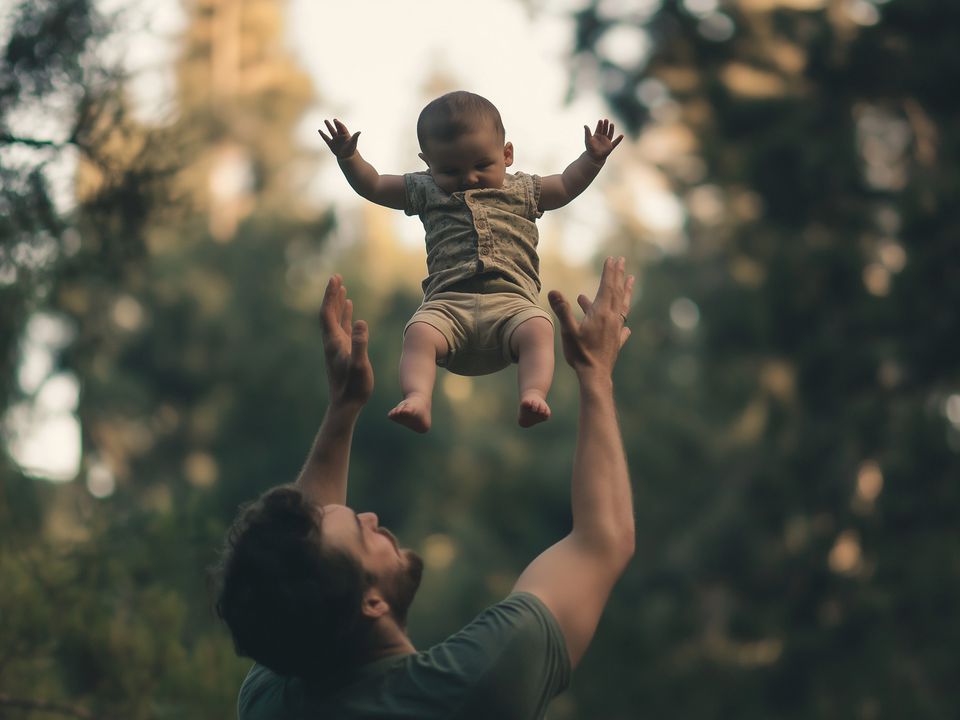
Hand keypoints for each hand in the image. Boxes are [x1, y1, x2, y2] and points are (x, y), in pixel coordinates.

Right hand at [319, 119, 360, 158]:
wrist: (346, 157)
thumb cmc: (351, 150)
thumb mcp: (353, 142)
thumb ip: (355, 137)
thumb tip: (359, 132)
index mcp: (345, 135)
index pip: (342, 127)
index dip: (339, 124)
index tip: (336, 121)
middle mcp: (340, 136)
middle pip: (337, 128)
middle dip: (335, 123)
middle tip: (334, 119)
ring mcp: (335, 140)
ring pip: (331, 131)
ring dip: (328, 126)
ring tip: (325, 120)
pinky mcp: (331, 144)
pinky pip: (326, 138)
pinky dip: (322, 134)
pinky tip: (319, 130)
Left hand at [320, 274, 372, 407]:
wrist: (346, 405)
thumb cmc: (354, 387)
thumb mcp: (360, 365)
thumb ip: (361, 344)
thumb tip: (362, 322)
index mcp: (333, 342)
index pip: (328, 313)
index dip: (330, 295)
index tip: (334, 279)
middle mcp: (332, 342)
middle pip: (329, 313)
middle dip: (332, 295)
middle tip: (336, 277)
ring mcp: (337, 346)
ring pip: (335, 319)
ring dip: (338, 303)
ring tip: (342, 289)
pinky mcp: (344, 352)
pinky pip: (343, 328)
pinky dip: (346, 316)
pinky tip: (352, 311)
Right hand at [548, 257, 633, 375]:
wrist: (595, 376)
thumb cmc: (580, 353)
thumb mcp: (568, 331)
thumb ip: (562, 310)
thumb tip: (553, 291)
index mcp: (601, 313)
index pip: (606, 287)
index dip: (609, 272)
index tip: (612, 258)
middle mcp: (612, 318)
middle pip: (617, 292)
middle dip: (619, 275)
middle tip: (622, 261)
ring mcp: (616, 330)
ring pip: (623, 306)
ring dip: (626, 291)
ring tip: (631, 280)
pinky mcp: (616, 342)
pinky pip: (622, 326)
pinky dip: (623, 319)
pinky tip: (625, 324)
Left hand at [583, 119, 623, 162]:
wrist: (594, 158)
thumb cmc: (590, 149)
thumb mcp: (588, 140)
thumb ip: (587, 133)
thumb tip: (585, 125)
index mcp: (597, 135)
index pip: (599, 128)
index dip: (600, 124)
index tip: (600, 120)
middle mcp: (602, 137)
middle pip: (605, 129)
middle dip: (605, 125)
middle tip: (606, 120)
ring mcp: (607, 141)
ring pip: (610, 134)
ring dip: (611, 129)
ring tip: (611, 124)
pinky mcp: (610, 146)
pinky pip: (615, 142)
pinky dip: (619, 139)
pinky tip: (622, 135)